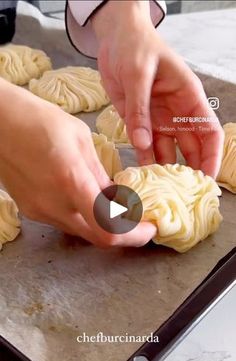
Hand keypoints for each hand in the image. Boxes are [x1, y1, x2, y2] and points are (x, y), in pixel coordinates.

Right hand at [0, 79, 155, 245]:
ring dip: (102, 224)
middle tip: (137, 219)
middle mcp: (54, 204)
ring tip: (113, 203)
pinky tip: (86, 197)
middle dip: (123, 233)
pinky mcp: (31, 210)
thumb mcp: (81, 139)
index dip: (135, 236)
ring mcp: (40, 211)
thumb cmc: (38, 119)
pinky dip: (82, 216)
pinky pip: (65, 222)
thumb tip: (117, 197)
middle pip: (98, 239)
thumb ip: (100, 174)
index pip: (109, 230)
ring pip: (82, 230)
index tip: (149, 228)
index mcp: (71, 181)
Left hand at [92, 0, 223, 177]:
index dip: (212, 157)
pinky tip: (142, 178)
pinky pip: (146, 147)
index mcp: (188, 98)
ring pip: (168, 153)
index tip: (206, 179)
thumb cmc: (135, 46)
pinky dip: (145, 162)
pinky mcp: (141, 123)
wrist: (115, 38)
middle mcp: (178, 114)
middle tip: (183, 195)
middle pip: (191, 149)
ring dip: (165, 171)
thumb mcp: (137, 73)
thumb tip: (143, 142)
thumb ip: (140, 109)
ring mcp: (159, 120)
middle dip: (190, 172)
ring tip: (161, 193)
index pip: (210, 133)